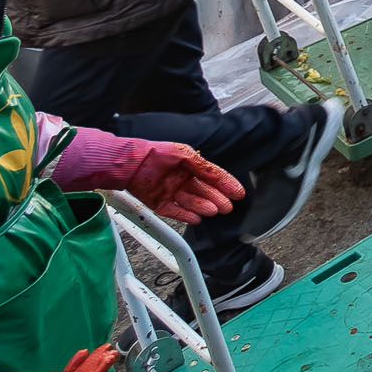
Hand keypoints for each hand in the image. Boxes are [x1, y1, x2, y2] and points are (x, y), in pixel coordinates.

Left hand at [117, 143, 242, 223]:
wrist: (132, 163)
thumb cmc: (157, 153)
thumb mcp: (185, 154)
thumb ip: (203, 166)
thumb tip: (217, 175)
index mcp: (190, 167)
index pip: (213, 177)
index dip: (227, 185)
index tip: (239, 193)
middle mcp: (182, 180)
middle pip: (204, 192)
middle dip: (218, 199)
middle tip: (228, 207)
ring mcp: (171, 192)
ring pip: (192, 203)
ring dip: (204, 207)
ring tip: (214, 211)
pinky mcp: (159, 203)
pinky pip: (176, 211)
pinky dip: (186, 215)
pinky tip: (196, 218)